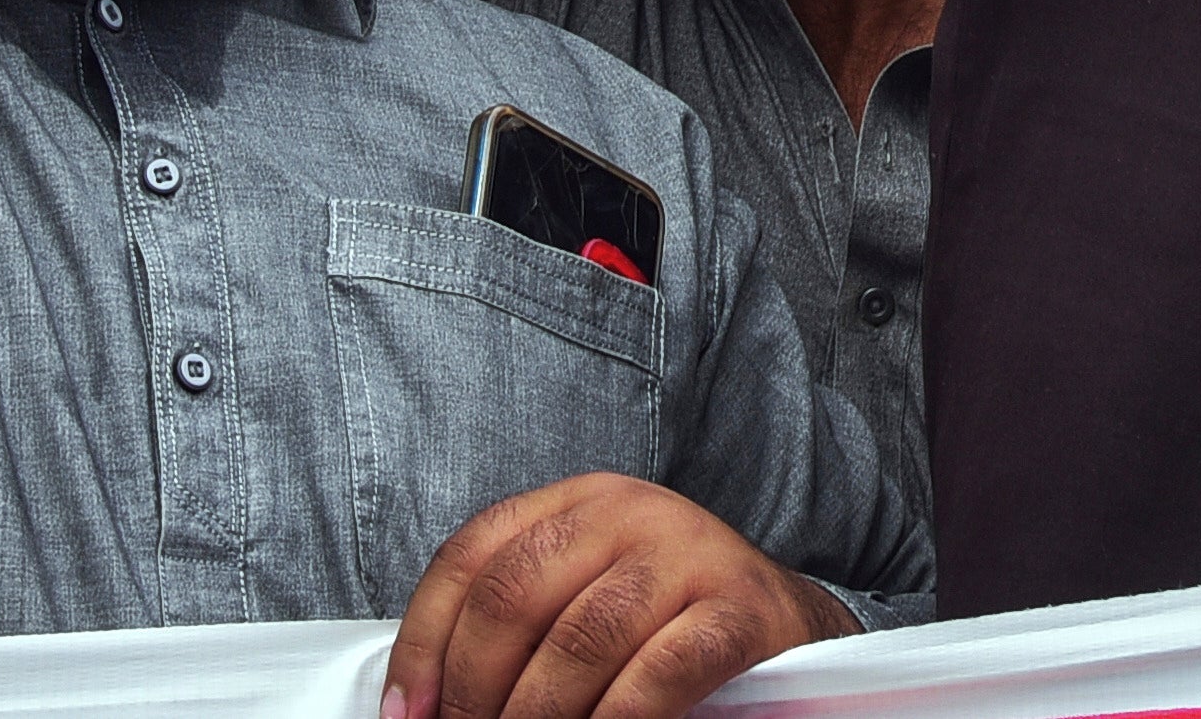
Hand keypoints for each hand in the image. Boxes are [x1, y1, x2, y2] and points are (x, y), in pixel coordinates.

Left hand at [384, 474, 852, 718]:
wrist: (791, 633)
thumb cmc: (668, 630)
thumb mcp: (586, 602)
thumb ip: (521, 627)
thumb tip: (424, 701)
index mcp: (579, 503)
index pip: (472, 555)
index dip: (424, 640)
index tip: (409, 712)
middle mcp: (630, 511)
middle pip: (512, 594)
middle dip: (473, 689)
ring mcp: (690, 553)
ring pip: (579, 640)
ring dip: (536, 716)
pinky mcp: (740, 610)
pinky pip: (657, 675)